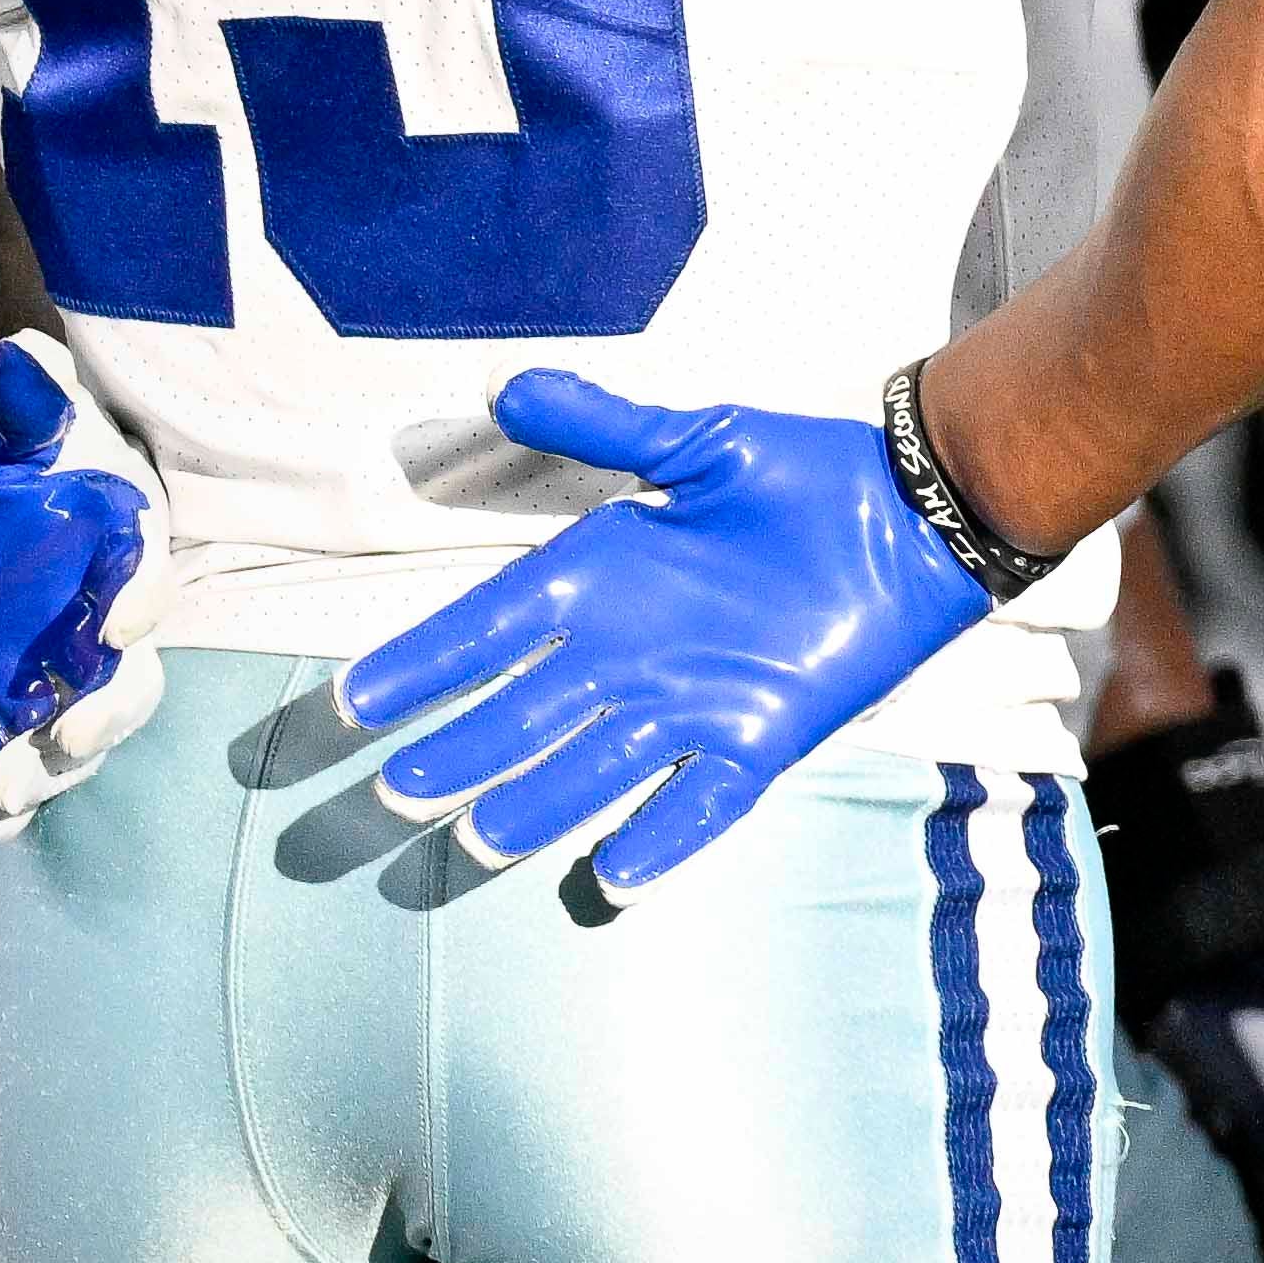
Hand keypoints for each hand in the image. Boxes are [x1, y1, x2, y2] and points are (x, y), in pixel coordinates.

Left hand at [0, 325, 164, 841]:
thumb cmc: (15, 459)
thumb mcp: (17, 416)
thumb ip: (27, 393)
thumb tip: (21, 356)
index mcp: (122, 554)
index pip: (145, 584)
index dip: (137, 601)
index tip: (113, 615)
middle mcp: (104, 627)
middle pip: (129, 683)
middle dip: (106, 712)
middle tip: (73, 734)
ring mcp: (57, 678)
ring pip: (74, 737)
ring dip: (49, 772)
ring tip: (7, 794)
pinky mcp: (3, 708)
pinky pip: (10, 763)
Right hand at [338, 367, 1014, 892]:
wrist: (914, 508)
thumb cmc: (798, 472)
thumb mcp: (696, 439)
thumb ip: (605, 424)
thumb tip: (508, 386)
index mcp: (595, 582)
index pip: (483, 632)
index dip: (420, 668)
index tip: (349, 709)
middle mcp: (625, 654)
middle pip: (519, 716)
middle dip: (457, 755)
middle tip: (395, 795)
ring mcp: (689, 699)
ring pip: (590, 768)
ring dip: (537, 803)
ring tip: (476, 840)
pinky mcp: (762, 732)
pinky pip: (701, 797)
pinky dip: (662, 836)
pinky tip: (614, 876)